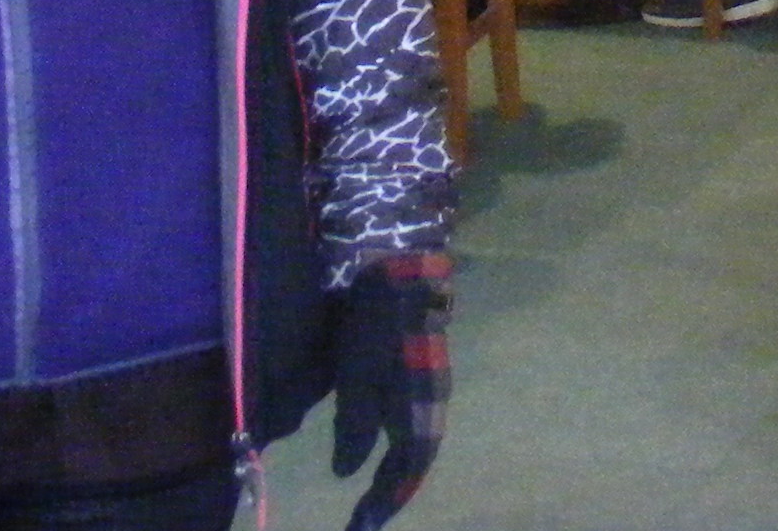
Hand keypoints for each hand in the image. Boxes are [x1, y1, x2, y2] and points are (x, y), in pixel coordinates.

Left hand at [328, 250, 451, 530]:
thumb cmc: (375, 331)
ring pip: (414, 441)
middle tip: (365, 516)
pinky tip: (376, 440)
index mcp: (418, 414)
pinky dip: (394, 444)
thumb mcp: (357, 381)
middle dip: (390, 491)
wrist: (402, 272)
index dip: (385, 501)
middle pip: (414, 460)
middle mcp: (431, 404)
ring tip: (371, 489)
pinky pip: (410, 420)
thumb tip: (346, 474)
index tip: (362, 526)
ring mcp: (429, 384)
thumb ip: (353, 430)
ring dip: (393, 469)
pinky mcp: (419, 367)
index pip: (405, 472)